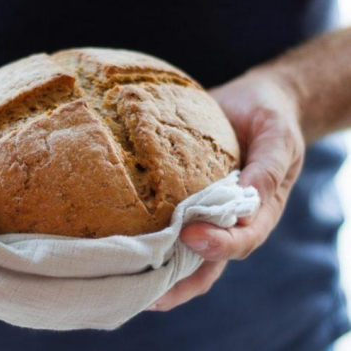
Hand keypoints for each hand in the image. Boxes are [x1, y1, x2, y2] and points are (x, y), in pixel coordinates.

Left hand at [146, 70, 304, 310]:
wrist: (252, 104)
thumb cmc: (270, 119)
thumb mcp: (278, 137)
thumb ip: (268, 167)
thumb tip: (249, 197)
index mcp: (260, 211)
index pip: (242, 240)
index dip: (218, 245)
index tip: (190, 235)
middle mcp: (229, 220)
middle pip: (207, 263)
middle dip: (179, 283)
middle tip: (146, 293)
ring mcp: (204, 213)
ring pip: (182, 254)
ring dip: (158, 272)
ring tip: (124, 282)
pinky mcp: (182, 198)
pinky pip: (165, 224)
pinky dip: (148, 239)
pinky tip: (120, 245)